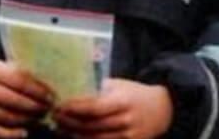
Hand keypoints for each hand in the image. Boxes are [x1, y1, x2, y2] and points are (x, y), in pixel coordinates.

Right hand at [0, 59, 53, 138]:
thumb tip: (48, 84)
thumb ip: (20, 73)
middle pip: (14, 101)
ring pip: (6, 117)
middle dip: (35, 107)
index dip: (38, 91)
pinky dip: (10, 134)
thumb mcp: (1, 66)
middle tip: (48, 109)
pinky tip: (24, 133)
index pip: (20, 82)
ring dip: (26, 120)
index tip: (52, 95)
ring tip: (39, 118)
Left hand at [53, 78, 172, 138]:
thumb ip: (99, 88)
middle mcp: (125, 119)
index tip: (59, 106)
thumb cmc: (136, 94)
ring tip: (61, 128)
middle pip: (90, 125)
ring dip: (74, 134)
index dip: (74, 108)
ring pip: (94, 138)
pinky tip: (76, 137)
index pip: (93, 107)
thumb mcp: (120, 85)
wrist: (163, 109)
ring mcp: (127, 135)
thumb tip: (73, 89)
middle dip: (69, 122)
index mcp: (122, 101)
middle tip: (55, 117)